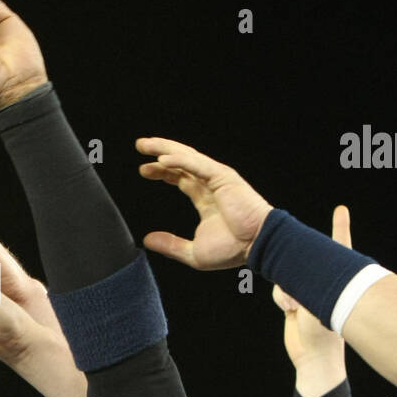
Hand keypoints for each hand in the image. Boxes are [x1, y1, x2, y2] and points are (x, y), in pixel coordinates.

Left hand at [136, 138, 273, 269]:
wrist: (257, 246)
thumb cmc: (233, 250)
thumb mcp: (193, 252)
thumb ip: (170, 245)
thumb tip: (147, 241)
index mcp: (206, 198)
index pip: (181, 177)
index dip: (162, 171)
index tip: (144, 170)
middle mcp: (211, 184)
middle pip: (181, 161)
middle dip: (159, 151)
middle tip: (140, 146)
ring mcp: (217, 178)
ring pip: (187, 157)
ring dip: (164, 148)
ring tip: (144, 144)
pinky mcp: (223, 177)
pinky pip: (197, 165)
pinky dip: (180, 160)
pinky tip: (162, 159)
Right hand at [273, 205, 350, 396]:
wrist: (314, 360)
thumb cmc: (324, 334)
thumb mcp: (317, 306)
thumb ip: (300, 290)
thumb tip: (288, 286)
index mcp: (336, 279)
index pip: (339, 246)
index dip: (340, 227)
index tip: (341, 210)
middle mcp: (322, 281)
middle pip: (305, 260)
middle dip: (296, 261)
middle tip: (295, 267)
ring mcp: (308, 292)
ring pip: (287, 277)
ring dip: (286, 292)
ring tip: (294, 309)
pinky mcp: (294, 302)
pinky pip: (280, 292)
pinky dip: (281, 300)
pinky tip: (289, 312)